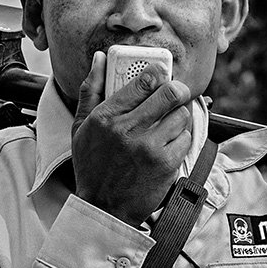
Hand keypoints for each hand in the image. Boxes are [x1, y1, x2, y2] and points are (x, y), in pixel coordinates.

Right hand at [71, 50, 194, 224]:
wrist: (104, 208)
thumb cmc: (92, 167)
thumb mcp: (81, 127)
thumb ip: (91, 90)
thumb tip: (99, 59)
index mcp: (106, 117)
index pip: (143, 81)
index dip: (158, 72)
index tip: (161, 74)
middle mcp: (128, 130)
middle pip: (170, 93)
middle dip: (177, 89)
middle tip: (176, 92)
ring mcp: (149, 147)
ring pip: (181, 115)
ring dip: (179, 115)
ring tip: (169, 122)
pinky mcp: (165, 164)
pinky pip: (185, 138)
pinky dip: (181, 138)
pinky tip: (168, 143)